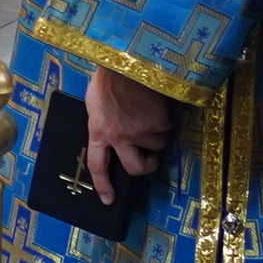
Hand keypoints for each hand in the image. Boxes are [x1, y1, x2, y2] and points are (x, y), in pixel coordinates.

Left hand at [82, 67, 173, 205]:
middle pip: (136, 167)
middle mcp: (118, 137)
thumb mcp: (96, 104)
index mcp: (98, 132)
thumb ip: (103, 123)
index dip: (103, 185)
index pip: (98, 166)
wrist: (125, 62)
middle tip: (150, 160)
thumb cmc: (108, 80)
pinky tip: (155, 104)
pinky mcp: (158, 122)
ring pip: (157, 145)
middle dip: (146, 166)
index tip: (108, 201)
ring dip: (156, 134)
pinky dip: (164, 119)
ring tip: (147, 113)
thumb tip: (111, 136)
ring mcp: (140, 131)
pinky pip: (167, 127)